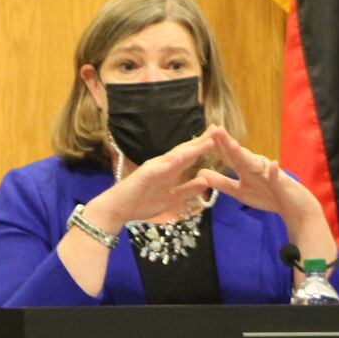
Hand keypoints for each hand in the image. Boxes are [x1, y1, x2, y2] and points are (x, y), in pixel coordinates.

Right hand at [87, 127, 218, 228]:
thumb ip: (188, 189)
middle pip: (185, 150)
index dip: (204, 147)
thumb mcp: (173, 199)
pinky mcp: (145, 174)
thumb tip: (205, 181)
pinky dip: (172, 161)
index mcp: (169, 170)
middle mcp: (163, 164)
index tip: (220, 139)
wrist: (118, 209)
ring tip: (207, 139)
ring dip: (192, 147)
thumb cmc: (142, 203)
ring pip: (176, 155)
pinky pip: (160, 168)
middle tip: (218, 128)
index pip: (189, 156)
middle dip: (202, 140)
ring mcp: (154, 168)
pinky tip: (183, 156)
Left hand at [197, 128, 335, 259]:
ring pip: (254, 163)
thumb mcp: (240, 192)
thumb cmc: (267, 196)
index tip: (203, 133)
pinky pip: (276, 176)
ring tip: (233, 145)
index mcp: (245, 169)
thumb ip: (222, 183)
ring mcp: (268, 173)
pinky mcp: (281, 182)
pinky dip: (274, 171)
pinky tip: (272, 164)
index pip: (228, 156)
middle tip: (215, 128)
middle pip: (238, 155)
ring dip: (244, 154)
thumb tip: (200, 173)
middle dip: (226, 142)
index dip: (216, 146)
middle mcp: (255, 167)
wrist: (294, 207)